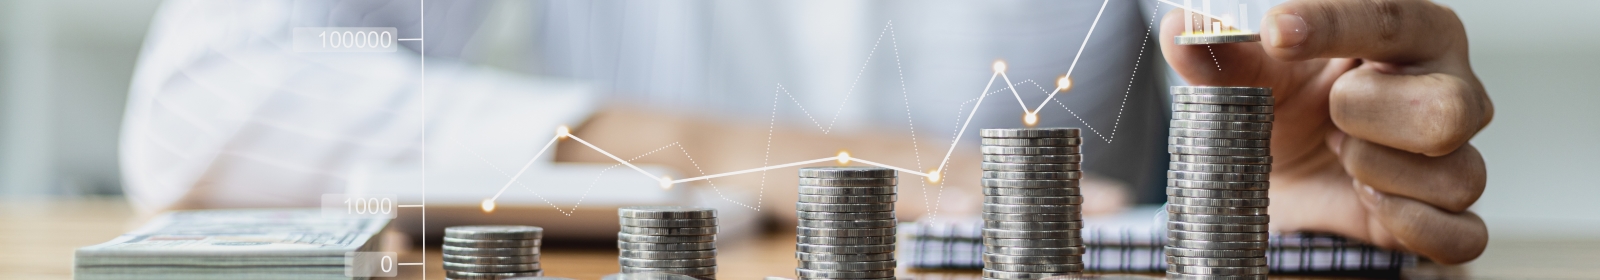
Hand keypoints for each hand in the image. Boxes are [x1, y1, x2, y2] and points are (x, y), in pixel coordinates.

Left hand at [1158, 0, 1491, 263]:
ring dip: (1372, 171)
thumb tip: (1179, 27)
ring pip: (1452, 175)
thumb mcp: (1244, 77)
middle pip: (1447, 108)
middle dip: (1366, 116)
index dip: (1333, 24)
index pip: (1390, 17)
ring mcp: (1458, 154)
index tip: (1276, 31)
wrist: (1285, 178)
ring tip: (1340, 155)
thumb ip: (1217, 51)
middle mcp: (1451, 88)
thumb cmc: (1282, 108)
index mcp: (1409, 34)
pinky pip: (1459, 235)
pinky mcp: (1452, 216)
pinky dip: (1404, 222)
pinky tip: (1366, 198)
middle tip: (1329, 116)